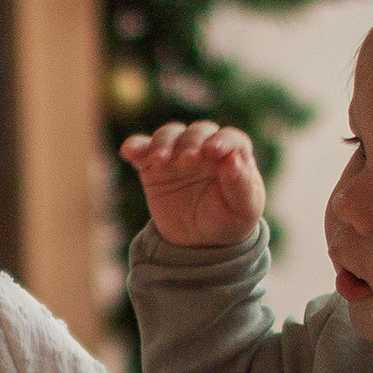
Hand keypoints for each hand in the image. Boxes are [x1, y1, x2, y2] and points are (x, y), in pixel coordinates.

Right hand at [120, 117, 266, 251]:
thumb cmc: (229, 219)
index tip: (213, 151)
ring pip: (169, 134)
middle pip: (197, 131)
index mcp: (233, 154)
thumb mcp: (244, 208)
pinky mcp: (153, 166)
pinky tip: (128, 152)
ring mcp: (177, 154)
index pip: (230, 138)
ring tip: (160, 160)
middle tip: (187, 160)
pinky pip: (141, 149)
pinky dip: (134, 146)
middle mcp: (205, 148)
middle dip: (191, 142)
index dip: (222, 141)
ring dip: (163, 142)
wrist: (201, 241)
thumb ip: (241, 183)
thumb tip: (234, 157)